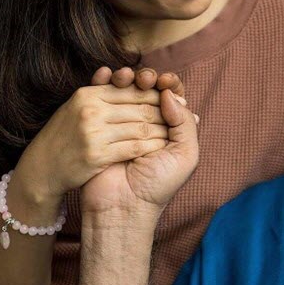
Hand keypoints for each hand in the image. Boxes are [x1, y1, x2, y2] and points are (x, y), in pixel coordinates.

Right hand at [14, 70, 182, 203]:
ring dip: (160, 132)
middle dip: (164, 113)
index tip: (173, 101)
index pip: (133, 89)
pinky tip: (159, 150)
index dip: (156, 94)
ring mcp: (92, 132)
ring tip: (172, 135)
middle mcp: (90, 108)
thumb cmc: (66, 137)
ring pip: (141, 127)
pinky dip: (150, 148)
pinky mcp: (96, 155)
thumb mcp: (80, 107)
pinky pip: (133, 147)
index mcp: (89, 94)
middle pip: (140, 106)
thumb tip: (135, 76)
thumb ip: (105, 92)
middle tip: (182, 117)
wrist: (43, 170)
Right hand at [80, 89, 199, 217]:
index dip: (166, 83)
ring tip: (127, 78)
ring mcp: (120, 125)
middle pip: (146, 90)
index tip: (164, 81)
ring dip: (127, 82)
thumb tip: (169, 93)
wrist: (124, 207)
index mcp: (168, 126)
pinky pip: (104, 101)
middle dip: (146, 79)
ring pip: (125, 93)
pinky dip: (107, 86)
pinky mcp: (98, 130)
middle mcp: (145, 122)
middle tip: (146, 78)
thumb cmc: (158, 184)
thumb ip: (183, 123)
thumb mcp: (185, 154)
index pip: (167, 94)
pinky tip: (109, 79)